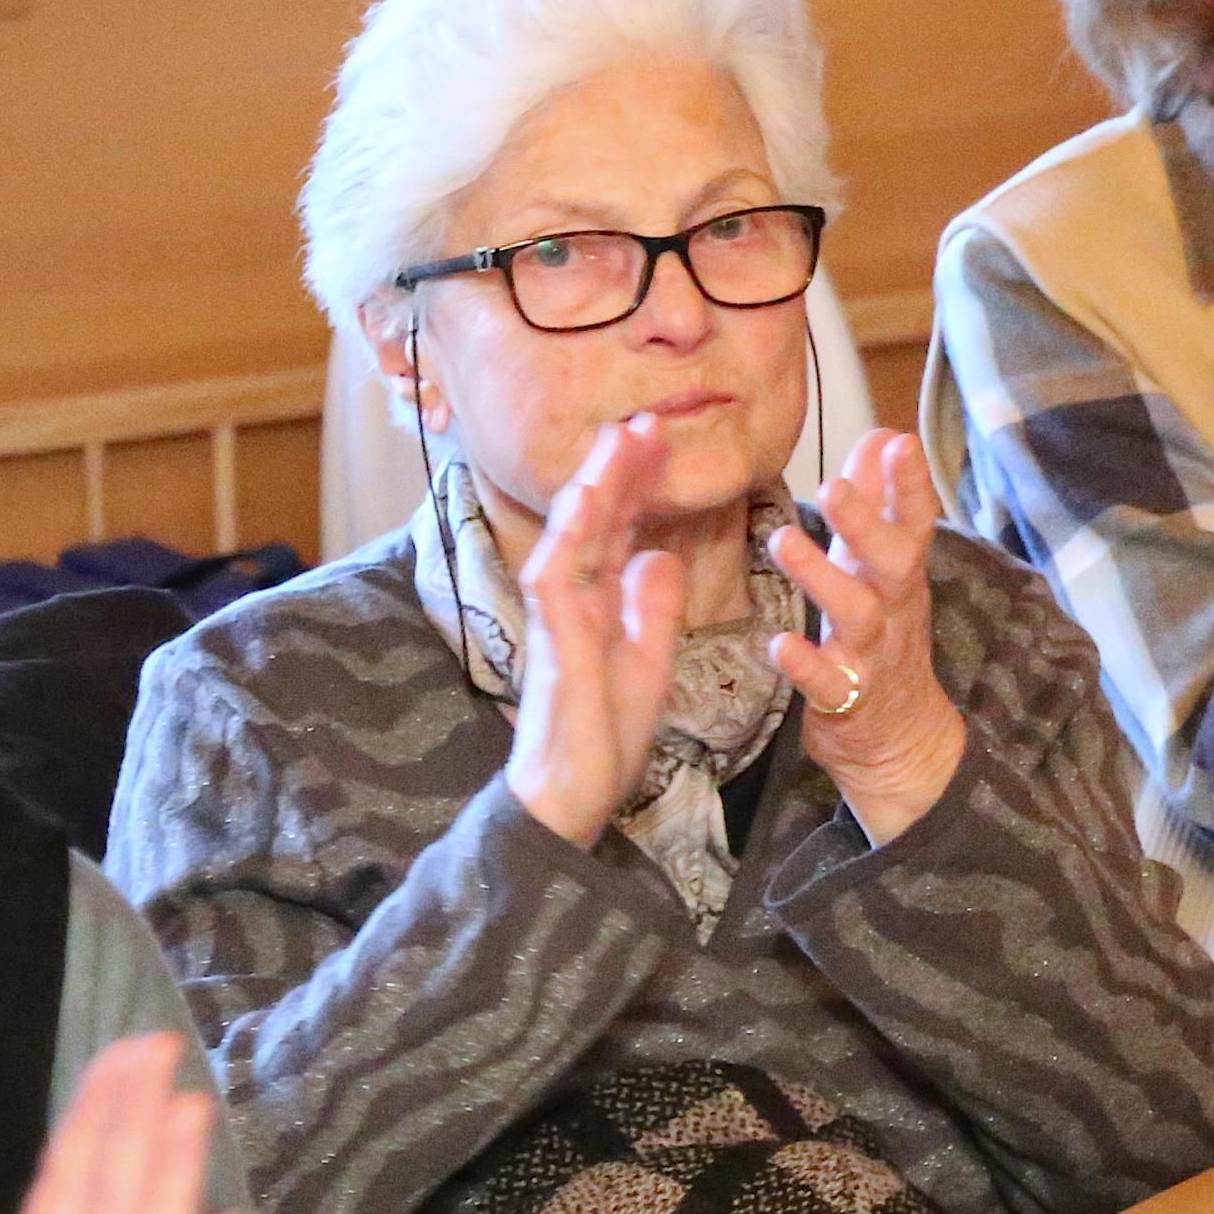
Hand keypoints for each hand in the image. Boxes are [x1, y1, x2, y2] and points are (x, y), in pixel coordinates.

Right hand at [504, 418, 691, 849]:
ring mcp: (558, 619)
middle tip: (646, 418)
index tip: (661, 438)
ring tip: (620, 441)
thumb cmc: (604, 733)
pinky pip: (555, 582)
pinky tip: (589, 505)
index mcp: (598, 600)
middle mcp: (573, 600)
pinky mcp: (552, 645)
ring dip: (594, 488)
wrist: (576, 795)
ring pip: (569, 538)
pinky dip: (571, 541)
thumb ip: (650, 607)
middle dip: (618, 469)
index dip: (637, 483)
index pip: (617, 528)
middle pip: (594, 521)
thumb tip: (657, 554)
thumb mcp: (648, 658)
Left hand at [765, 430, 969, 847]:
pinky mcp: (846, 699)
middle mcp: (893, 607)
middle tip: (834, 487)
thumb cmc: (882, 634)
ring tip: (782, 541)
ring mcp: (872, 653)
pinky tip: (780, 644)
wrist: (899, 736)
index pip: (915, 520)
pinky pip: (827, 682)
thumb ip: (881, 503)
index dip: (910, 482)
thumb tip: (883, 437)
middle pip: (892, 560)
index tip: (899, 441)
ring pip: (856, 613)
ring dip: (822, 577)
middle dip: (866, 523)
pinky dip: (806, 664)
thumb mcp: (885, 567)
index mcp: (901, 573)